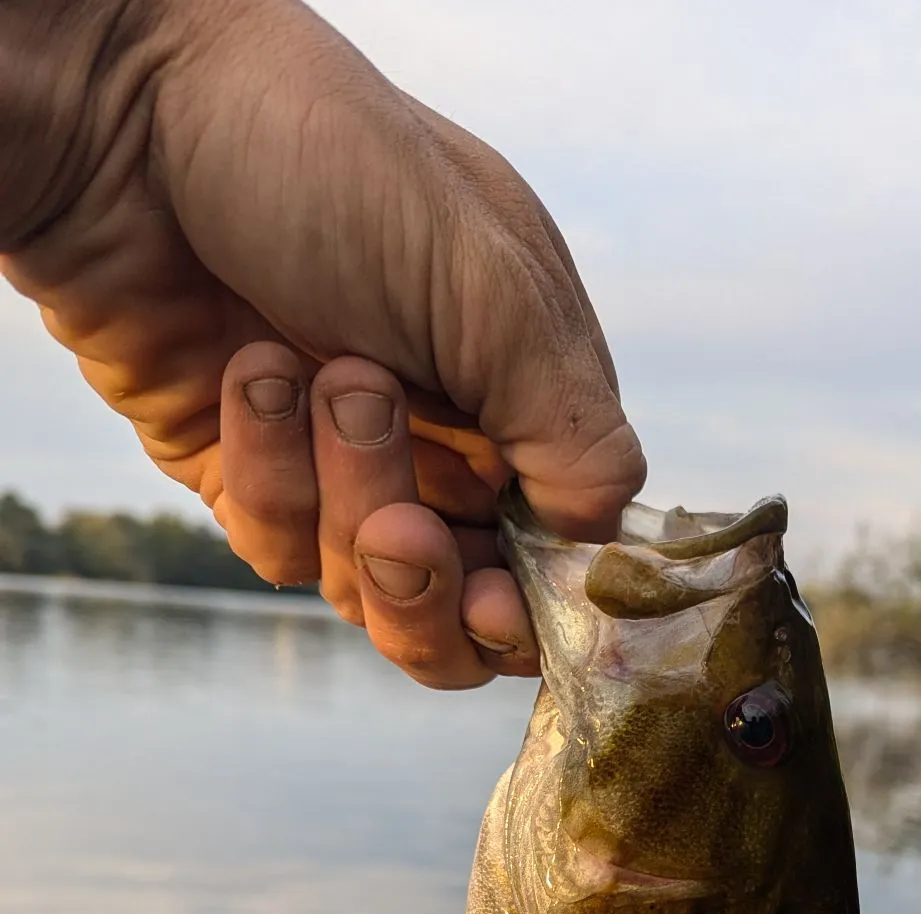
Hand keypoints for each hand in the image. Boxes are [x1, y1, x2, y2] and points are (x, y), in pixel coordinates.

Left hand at [0, 0, 645, 685]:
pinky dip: (268, 468)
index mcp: (526, 404)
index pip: (556, 553)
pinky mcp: (249, 478)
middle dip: (429, 579)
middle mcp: (447, 448)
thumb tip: (602, 537)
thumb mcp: (493, 288)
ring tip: (325, 376)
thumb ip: (574, 429)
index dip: (531, 604)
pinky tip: (252, 370)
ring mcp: (344, 470)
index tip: (496, 602)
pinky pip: (276, 544)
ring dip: (349, 496)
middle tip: (400, 528)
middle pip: (464, 603)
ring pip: (370, 588)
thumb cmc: (336, 168)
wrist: (132, 114)